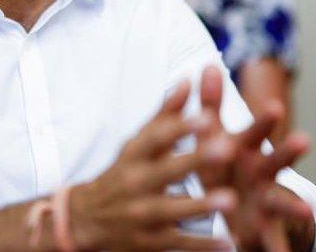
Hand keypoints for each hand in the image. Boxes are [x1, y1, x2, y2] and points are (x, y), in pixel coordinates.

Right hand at [69, 80, 237, 250]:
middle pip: (167, 170)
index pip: (156, 138)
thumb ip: (165, 115)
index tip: (206, 115)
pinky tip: (227, 243)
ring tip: (229, 200)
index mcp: (134, 156)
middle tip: (227, 147)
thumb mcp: (136, 144)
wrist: (85, 221)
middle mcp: (136, 183)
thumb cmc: (122, 174)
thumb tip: (188, 79)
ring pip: (174, 209)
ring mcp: (142, 215)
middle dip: (196, 160)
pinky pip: (179, 243)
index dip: (180, 126)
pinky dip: (202, 245)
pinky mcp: (150, 242)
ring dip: (201, 205)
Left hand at [195, 66, 314, 251]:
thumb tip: (208, 65)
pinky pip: (271, 241)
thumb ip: (211, 105)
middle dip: (288, 152)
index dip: (264, 120)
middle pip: (276, 161)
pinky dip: (276, 249)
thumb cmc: (224, 168)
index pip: (254, 132)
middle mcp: (260, 174)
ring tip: (307, 209)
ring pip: (280, 201)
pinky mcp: (261, 231)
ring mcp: (264, 203)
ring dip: (292, 204)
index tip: (274, 106)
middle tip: (305, 140)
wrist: (234, 211)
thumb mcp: (214, 138)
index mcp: (246, 151)